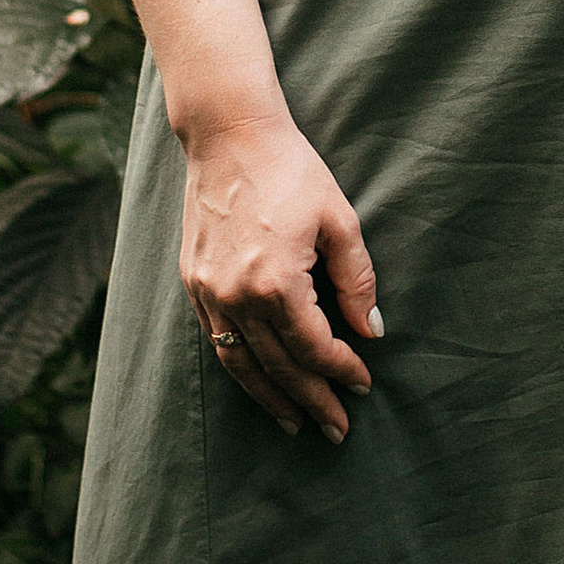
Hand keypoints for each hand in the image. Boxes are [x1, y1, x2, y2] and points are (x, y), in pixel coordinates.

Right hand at [179, 114, 380, 442]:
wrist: (229, 134)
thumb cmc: (291, 170)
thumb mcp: (340, 219)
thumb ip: (356, 280)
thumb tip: (371, 330)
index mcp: (276, 281)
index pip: (313, 347)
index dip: (341, 370)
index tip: (363, 384)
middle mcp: (235, 295)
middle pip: (278, 366)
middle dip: (311, 400)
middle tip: (337, 429)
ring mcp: (208, 290)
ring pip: (241, 363)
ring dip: (270, 398)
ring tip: (296, 422)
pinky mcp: (192, 281)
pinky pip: (215, 340)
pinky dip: (239, 367)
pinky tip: (258, 381)